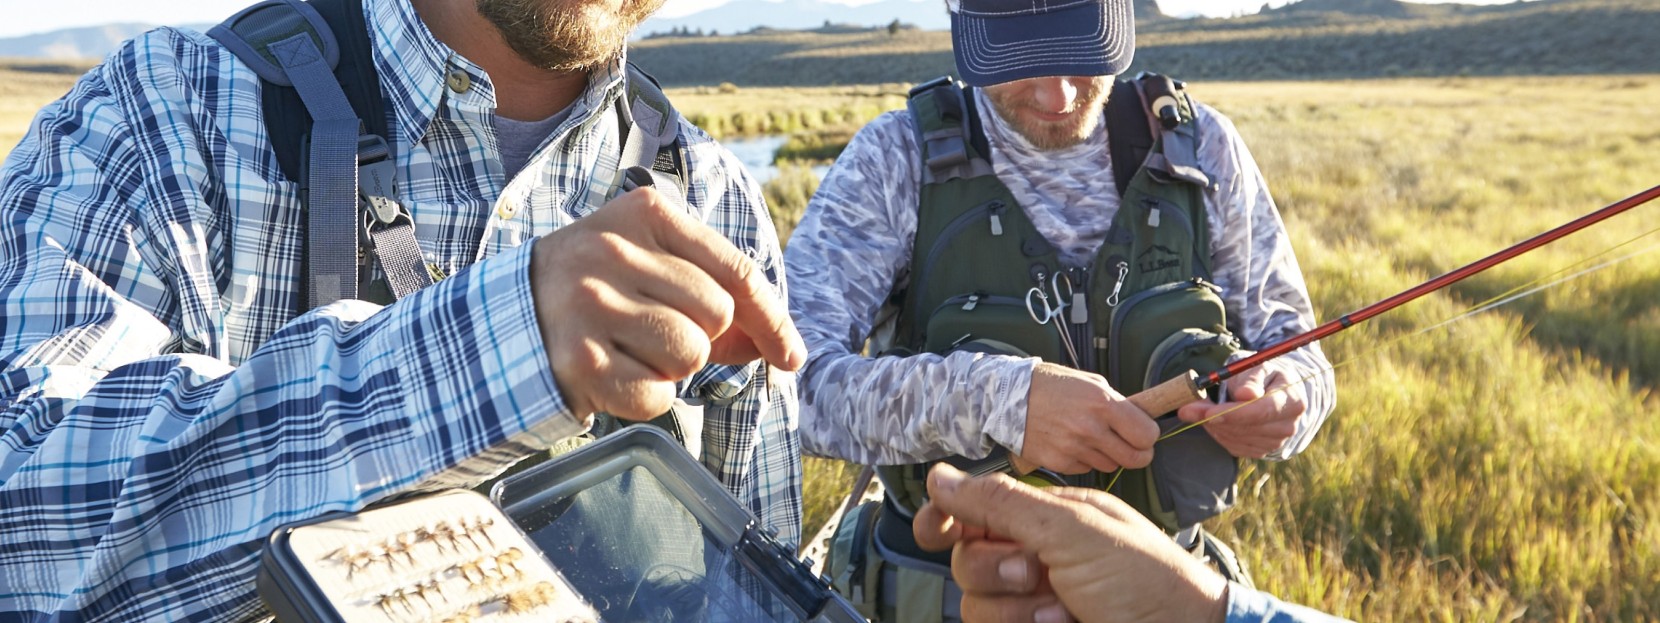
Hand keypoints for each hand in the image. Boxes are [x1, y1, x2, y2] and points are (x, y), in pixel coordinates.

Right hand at [529, 187, 805, 420]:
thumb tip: (777, 345)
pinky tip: (615, 373)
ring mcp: (592, 305)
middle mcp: (614, 252)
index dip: (772, 320)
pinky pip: (657, 396)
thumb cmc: (596, 287)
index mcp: (645, 214)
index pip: (736, 272)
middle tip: (656, 329)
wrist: (506, 314)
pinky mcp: (578, 360)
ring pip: (690, 354)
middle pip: (716, 314)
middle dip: (702, 336)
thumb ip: (713, 291)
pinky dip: (647, 397)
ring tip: (632, 348)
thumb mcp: (650, 262)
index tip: (790, 356)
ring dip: (673, 366)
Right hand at [912, 464, 1227, 622]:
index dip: (944, 518)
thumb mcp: (1071, 527)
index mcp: (1040, 517)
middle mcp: (1030, 555)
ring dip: (1015, 608)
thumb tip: (937, 477)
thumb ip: (1000, 502)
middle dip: (994, 568)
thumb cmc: (1142, 576)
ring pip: (974, 603)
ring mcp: (1031, 600)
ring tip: (1062, 609)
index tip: (936, 530)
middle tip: (1035, 571)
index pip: (972, 509)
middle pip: (964, 558)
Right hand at [1019, 363, 1158, 473]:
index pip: (1146, 435)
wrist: (1007, 397)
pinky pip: (1085, 469)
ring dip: (1108, 456)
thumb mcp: (1090, 383)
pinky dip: (1083, 460)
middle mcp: (1090, 429)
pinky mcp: (1057, 463)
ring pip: (1110, 466)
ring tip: (1092, 439)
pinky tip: (1070, 443)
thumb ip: (1116, 403)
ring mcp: (1073, 448)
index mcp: (1103, 404)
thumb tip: (1138, 421)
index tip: (1143, 434)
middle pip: (1135, 459)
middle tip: (1131, 447)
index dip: (1148, 436)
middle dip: (1138, 454)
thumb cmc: (1051, 385)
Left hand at [1175, 363, 1303, 458]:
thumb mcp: (1257, 367)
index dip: (1233, 413)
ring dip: (1214, 426)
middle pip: (1248, 428)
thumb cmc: (1263, 376)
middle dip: (1215, 419)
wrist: (1274, 392)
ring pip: (1237, 438)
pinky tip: (1215, 421)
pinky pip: (1234, 446)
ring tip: (1203, 409)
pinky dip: (1219, 434)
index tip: (1207, 412)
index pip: (1262, 411)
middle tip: (1188, 409)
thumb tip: (1246, 394)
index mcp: (1293, 400)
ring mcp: (1276, 442)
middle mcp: (1288, 425)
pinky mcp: (1262, 451)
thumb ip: (1250, 379)